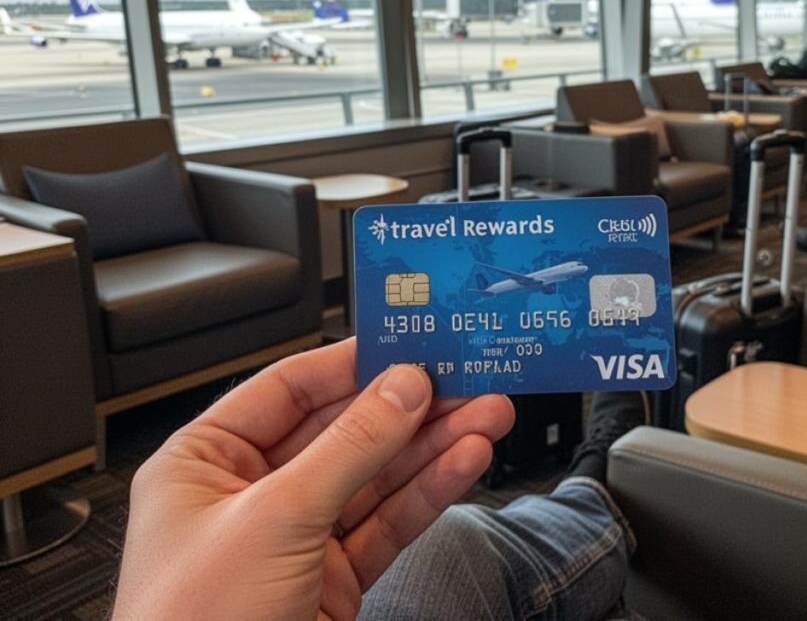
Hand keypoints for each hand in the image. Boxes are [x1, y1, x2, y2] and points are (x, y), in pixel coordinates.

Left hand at [112, 338, 514, 620]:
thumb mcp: (274, 519)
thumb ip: (348, 448)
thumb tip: (401, 388)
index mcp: (206, 462)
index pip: (290, 389)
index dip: (353, 363)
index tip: (409, 342)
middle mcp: (251, 494)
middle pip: (344, 430)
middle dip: (410, 407)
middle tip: (466, 378)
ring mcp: (296, 537)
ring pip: (376, 476)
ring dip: (433, 445)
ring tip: (487, 414)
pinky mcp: (333, 578)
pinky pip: (387, 521)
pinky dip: (428, 491)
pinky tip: (465, 461)